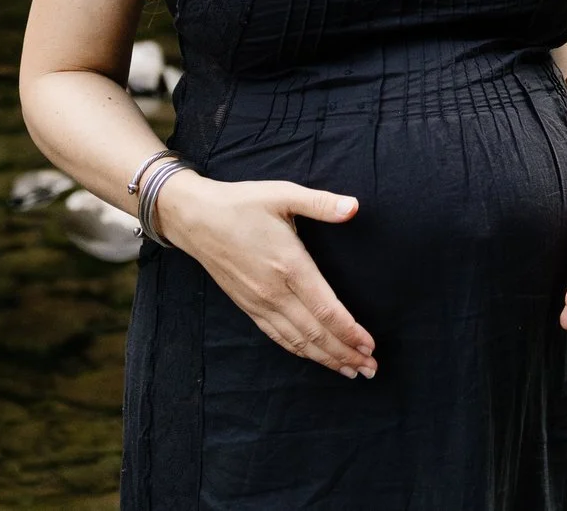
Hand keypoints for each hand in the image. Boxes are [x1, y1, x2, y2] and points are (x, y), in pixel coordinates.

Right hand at [156, 173, 377, 376]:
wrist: (195, 219)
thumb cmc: (242, 204)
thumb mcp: (283, 194)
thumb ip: (321, 203)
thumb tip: (355, 206)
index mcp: (289, 266)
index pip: (325, 309)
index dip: (349, 330)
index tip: (370, 344)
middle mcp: (274, 292)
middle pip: (315, 333)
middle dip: (346, 353)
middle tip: (371, 368)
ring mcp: (259, 303)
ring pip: (297, 341)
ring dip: (326, 359)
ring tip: (351, 371)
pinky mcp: (248, 307)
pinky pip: (277, 337)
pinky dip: (299, 351)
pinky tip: (315, 357)